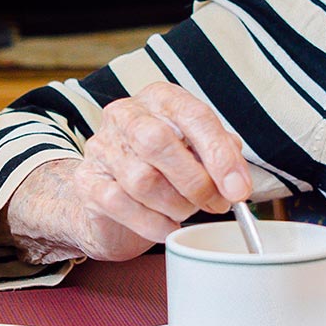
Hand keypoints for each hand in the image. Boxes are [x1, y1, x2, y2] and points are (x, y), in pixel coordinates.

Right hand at [4, 84, 251, 259]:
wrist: (112, 197)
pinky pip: (121, 205)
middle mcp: (126, 115)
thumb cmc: (164, 168)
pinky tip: (167, 227)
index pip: (193, 116)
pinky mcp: (87, 182)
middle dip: (195, 181)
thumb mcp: (197, 152)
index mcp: (159, 98)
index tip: (238, 188)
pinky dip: (153, 223)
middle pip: (158, 142)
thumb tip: (235, 180)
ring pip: (142, 179)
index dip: (220, 155)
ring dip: (176, 204)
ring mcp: (101, 148)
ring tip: (187, 211)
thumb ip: (219, 155)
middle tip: (216, 204)